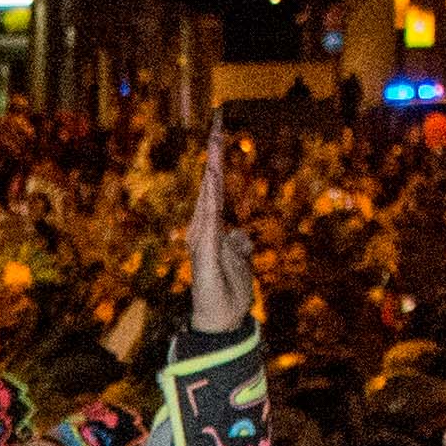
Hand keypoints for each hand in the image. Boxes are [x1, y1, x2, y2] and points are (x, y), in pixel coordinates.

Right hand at [186, 133, 257, 335]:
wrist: (220, 323)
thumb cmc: (228, 295)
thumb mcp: (242, 263)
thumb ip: (240, 245)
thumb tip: (240, 233)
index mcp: (213, 231)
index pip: (217, 190)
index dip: (217, 161)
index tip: (220, 131)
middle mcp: (204, 231)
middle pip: (210, 186)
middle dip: (213, 154)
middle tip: (217, 121)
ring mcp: (202, 241)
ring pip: (208, 197)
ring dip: (212, 168)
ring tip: (215, 138)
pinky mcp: (205, 253)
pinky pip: (209, 220)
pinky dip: (209, 198)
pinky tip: (212, 177)